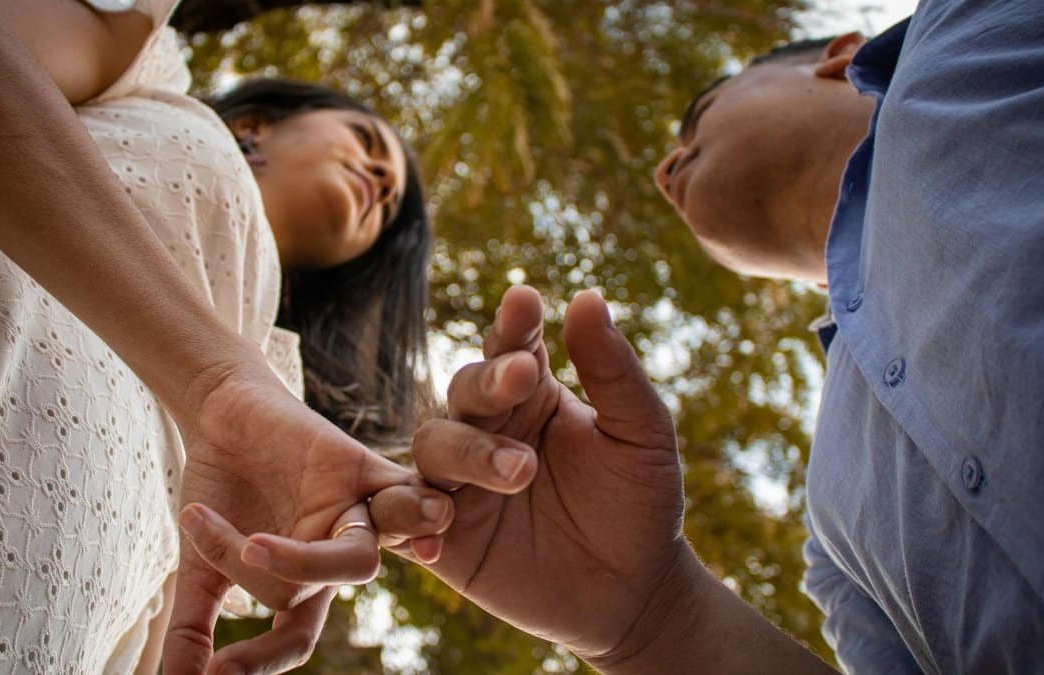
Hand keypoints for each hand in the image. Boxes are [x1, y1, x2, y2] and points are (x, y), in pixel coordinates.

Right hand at [163, 358, 453, 673]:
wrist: (224, 414)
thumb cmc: (218, 490)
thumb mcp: (199, 563)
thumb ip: (193, 623)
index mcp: (299, 583)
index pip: (294, 638)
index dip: (257, 660)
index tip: (215, 670)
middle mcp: (330, 555)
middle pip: (311, 595)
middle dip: (269, 581)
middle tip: (239, 551)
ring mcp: (350, 514)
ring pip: (358, 560)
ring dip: (307, 561)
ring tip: (252, 543)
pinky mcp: (363, 469)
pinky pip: (403, 492)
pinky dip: (410, 504)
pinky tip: (394, 510)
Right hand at [370, 286, 692, 666]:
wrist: (635, 594)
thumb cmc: (640, 503)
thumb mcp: (641, 433)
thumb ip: (613, 370)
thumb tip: (588, 296)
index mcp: (533, 395)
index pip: (511, 348)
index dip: (512, 325)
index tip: (526, 302)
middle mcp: (488, 430)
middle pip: (463, 391)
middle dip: (488, 383)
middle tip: (523, 379)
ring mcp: (462, 483)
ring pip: (432, 446)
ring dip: (466, 452)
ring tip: (518, 472)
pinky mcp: (445, 537)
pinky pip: (402, 517)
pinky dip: (408, 517)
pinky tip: (442, 527)